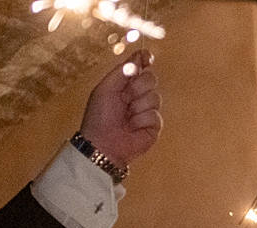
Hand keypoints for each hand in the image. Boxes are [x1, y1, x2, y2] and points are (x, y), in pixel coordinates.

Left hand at [80, 49, 161, 165]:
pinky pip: (155, 115)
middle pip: (151, 79)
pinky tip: (133, 127)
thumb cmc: (100, 115)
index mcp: (125, 83)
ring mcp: (148, 109)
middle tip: (124, 98)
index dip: (145, 60)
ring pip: (155, 97)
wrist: (104, 142)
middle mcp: (139, 94)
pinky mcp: (155, 125)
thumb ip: (122, 71)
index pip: (140, 66)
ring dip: (138, 106)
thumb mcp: (107, 87)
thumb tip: (139, 56)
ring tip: (126, 117)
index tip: (147, 58)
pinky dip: (142, 120)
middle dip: (137, 87)